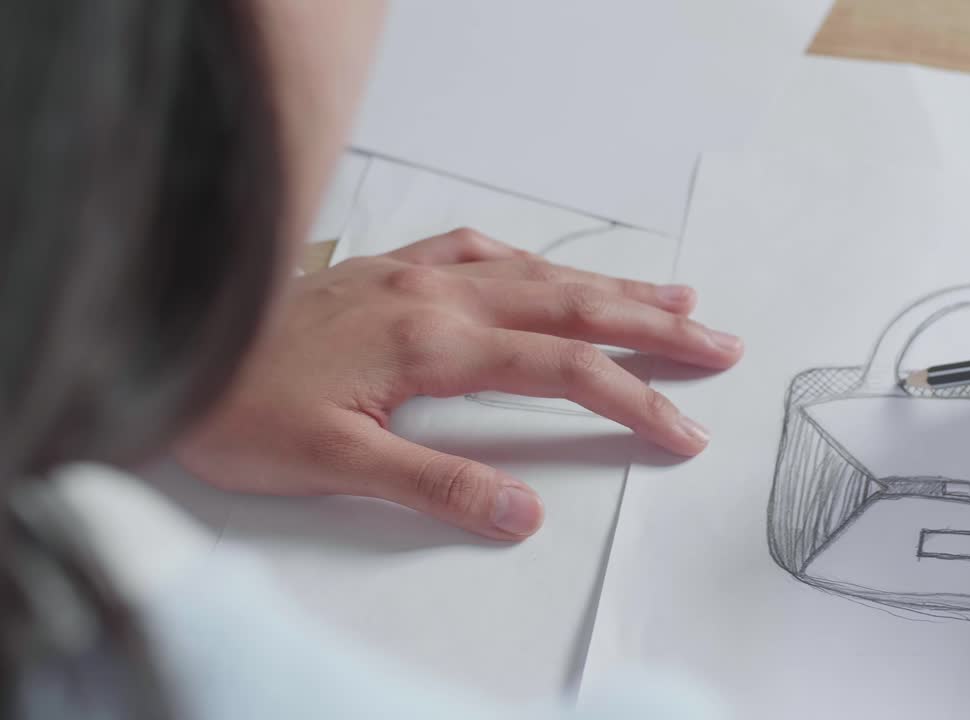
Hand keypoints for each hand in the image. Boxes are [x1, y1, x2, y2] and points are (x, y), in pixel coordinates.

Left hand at [176, 228, 742, 540]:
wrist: (169, 351)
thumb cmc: (240, 410)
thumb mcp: (334, 465)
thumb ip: (434, 486)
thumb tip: (522, 514)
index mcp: (435, 343)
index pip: (564, 370)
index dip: (633, 399)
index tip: (684, 430)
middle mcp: (435, 298)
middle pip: (571, 305)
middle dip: (653, 327)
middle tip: (718, 342)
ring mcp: (411, 278)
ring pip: (535, 273)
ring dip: (609, 285)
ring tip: (674, 295)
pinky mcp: (384, 273)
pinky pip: (472, 250)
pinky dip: (524, 258)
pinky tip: (537, 265)